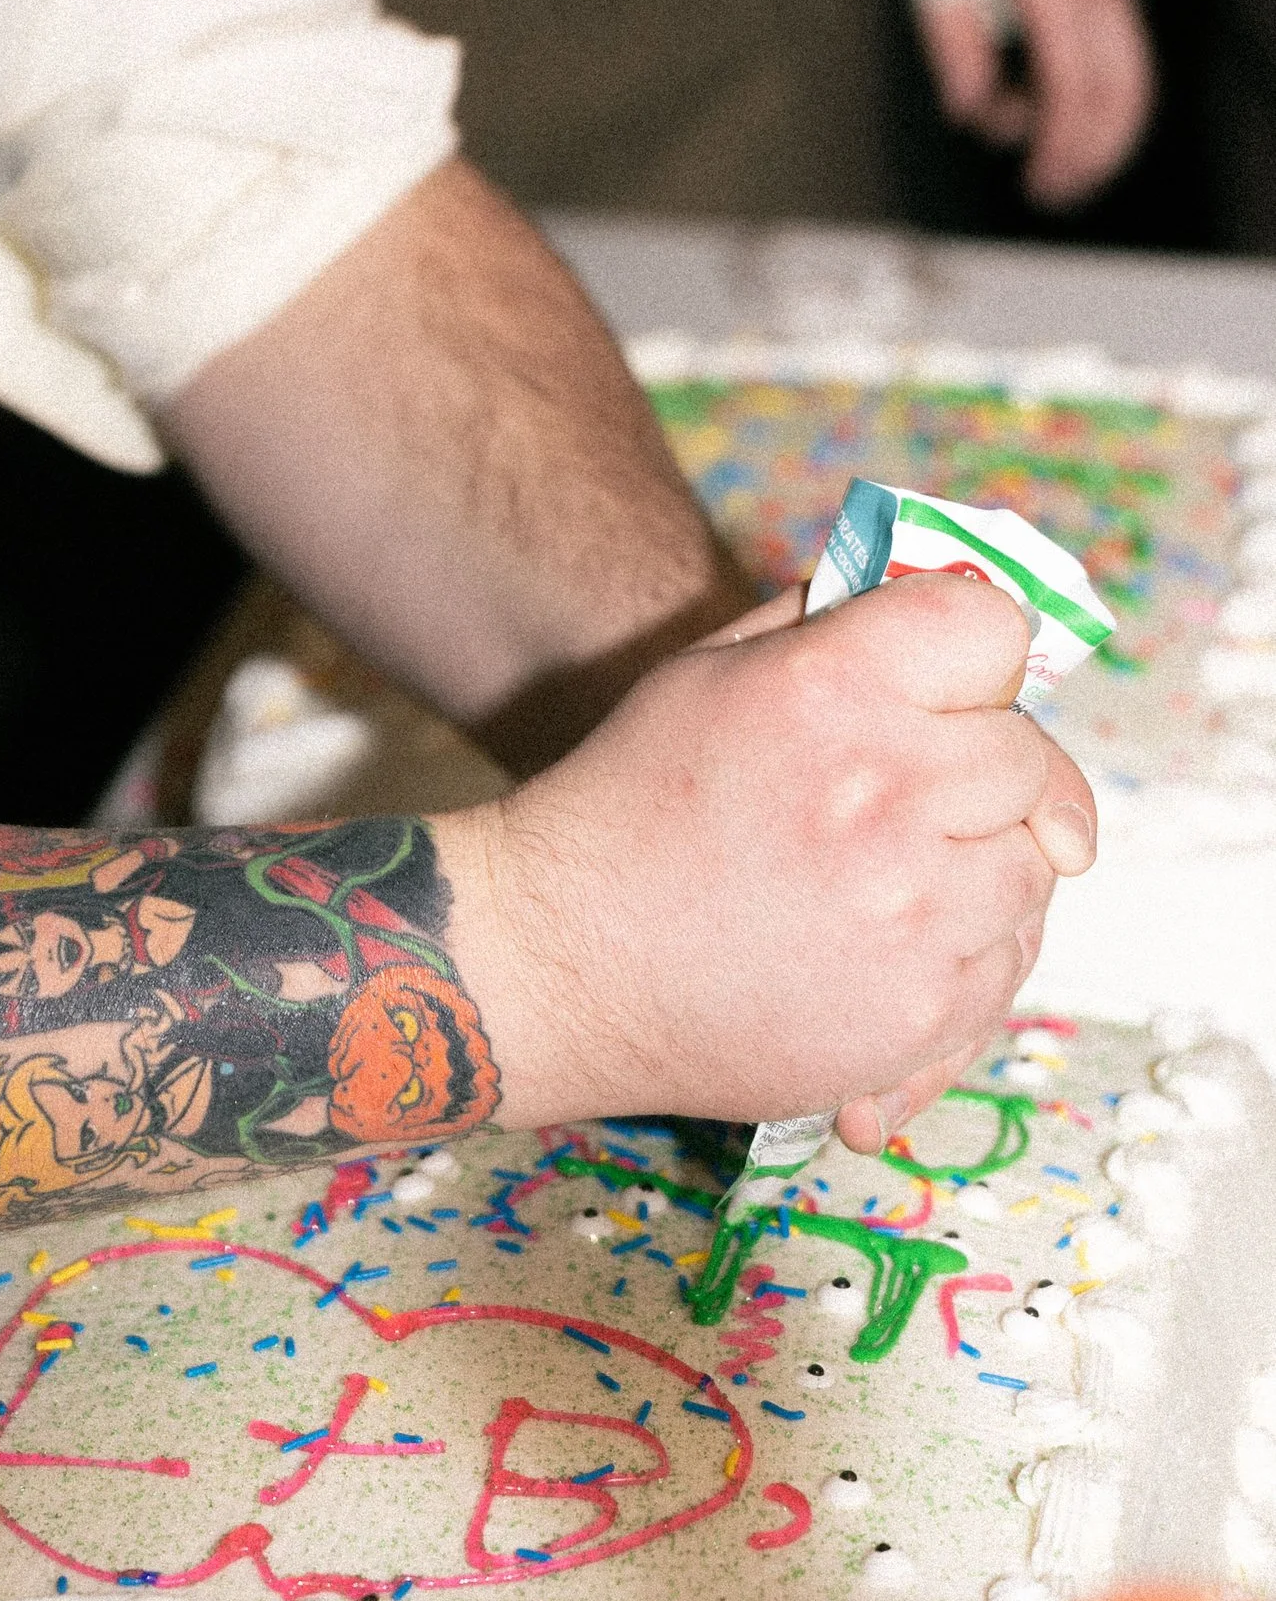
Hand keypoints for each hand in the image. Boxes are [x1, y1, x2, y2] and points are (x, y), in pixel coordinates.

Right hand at [449, 573, 1096, 1134]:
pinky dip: (970, 947)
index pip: (995, 631)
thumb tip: (938, 590)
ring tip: (891, 870)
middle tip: (904, 789)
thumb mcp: (712, 671)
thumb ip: (831, 620)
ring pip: (1036, 866)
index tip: (955, 685)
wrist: (566, 959)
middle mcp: (886, 794)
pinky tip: (888, 937)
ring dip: (984, 861)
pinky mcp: (924, 1010)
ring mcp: (913, 912)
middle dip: (980, 767)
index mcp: (832, 688)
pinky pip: (1012, 958)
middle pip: (1029, 758)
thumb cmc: (635, 799)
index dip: (978, 654)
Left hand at [917, 0, 1153, 206]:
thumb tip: (968, 109)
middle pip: (1121, 90)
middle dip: (1093, 152)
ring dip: (1109, 134)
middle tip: (1055, 191)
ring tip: (1068, 171)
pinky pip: (1127, 50)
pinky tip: (1068, 120)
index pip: (1071, 86)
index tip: (1038, 181)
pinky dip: (1108, 96)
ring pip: (1135, 74)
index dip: (1058, 143)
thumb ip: (953, 46)